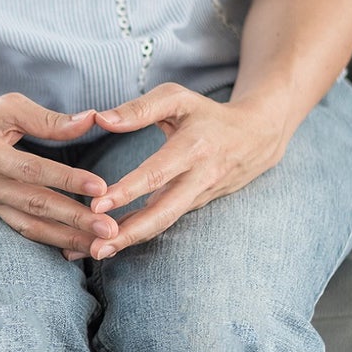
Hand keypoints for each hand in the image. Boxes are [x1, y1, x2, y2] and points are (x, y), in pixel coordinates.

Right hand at [0, 93, 117, 254]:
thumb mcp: (4, 108)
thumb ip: (47, 119)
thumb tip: (90, 120)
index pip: (32, 170)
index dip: (66, 179)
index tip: (100, 187)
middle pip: (34, 205)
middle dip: (74, 219)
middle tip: (109, 229)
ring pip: (29, 226)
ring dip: (67, 238)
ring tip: (100, 245)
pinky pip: (21, 230)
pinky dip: (49, 240)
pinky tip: (74, 248)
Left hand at [81, 82, 289, 259]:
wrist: (256, 137)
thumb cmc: (206, 114)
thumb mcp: (177, 99)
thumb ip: (139, 108)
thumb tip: (101, 119)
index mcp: (193, 148)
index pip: (157, 173)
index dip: (128, 191)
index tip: (97, 204)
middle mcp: (198, 178)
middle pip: (163, 212)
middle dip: (129, 233)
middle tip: (95, 248)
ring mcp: (198, 197)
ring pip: (163, 223)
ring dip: (130, 241)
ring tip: (95, 253)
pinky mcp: (194, 206)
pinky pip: (164, 222)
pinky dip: (137, 235)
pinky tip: (110, 244)